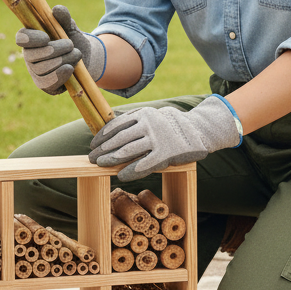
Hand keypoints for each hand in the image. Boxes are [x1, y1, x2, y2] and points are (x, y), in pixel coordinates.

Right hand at [16, 5, 105, 94]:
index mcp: (31, 38)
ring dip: (62, 60)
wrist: (84, 58)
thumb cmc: (72, 39)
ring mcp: (35, 71)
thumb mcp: (70, 27)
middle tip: (71, 45)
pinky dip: (60, 75)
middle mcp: (29, 55)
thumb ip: (64, 17)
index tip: (46, 37)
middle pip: (32, 55)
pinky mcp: (44, 84)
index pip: (21, 38)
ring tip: (76, 54)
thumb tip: (56, 10)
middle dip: (55, 50)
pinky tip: (70, 68)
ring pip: (42, 69)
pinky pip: (47, 82)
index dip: (31, 39)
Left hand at [88, 95, 240, 180]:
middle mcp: (148, 124)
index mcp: (143, 113)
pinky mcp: (165, 154)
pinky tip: (120, 175)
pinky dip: (130, 170)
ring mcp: (157, 139)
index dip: (103, 136)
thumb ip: (135, 120)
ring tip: (100, 165)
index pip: (117, 125)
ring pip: (128, 151)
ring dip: (111, 159)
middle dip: (103, 149)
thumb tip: (111, 128)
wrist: (198, 130)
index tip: (93, 144)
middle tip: (92, 157)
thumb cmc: (171, 125)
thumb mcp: (153, 115)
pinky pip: (143, 164)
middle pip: (119, 139)